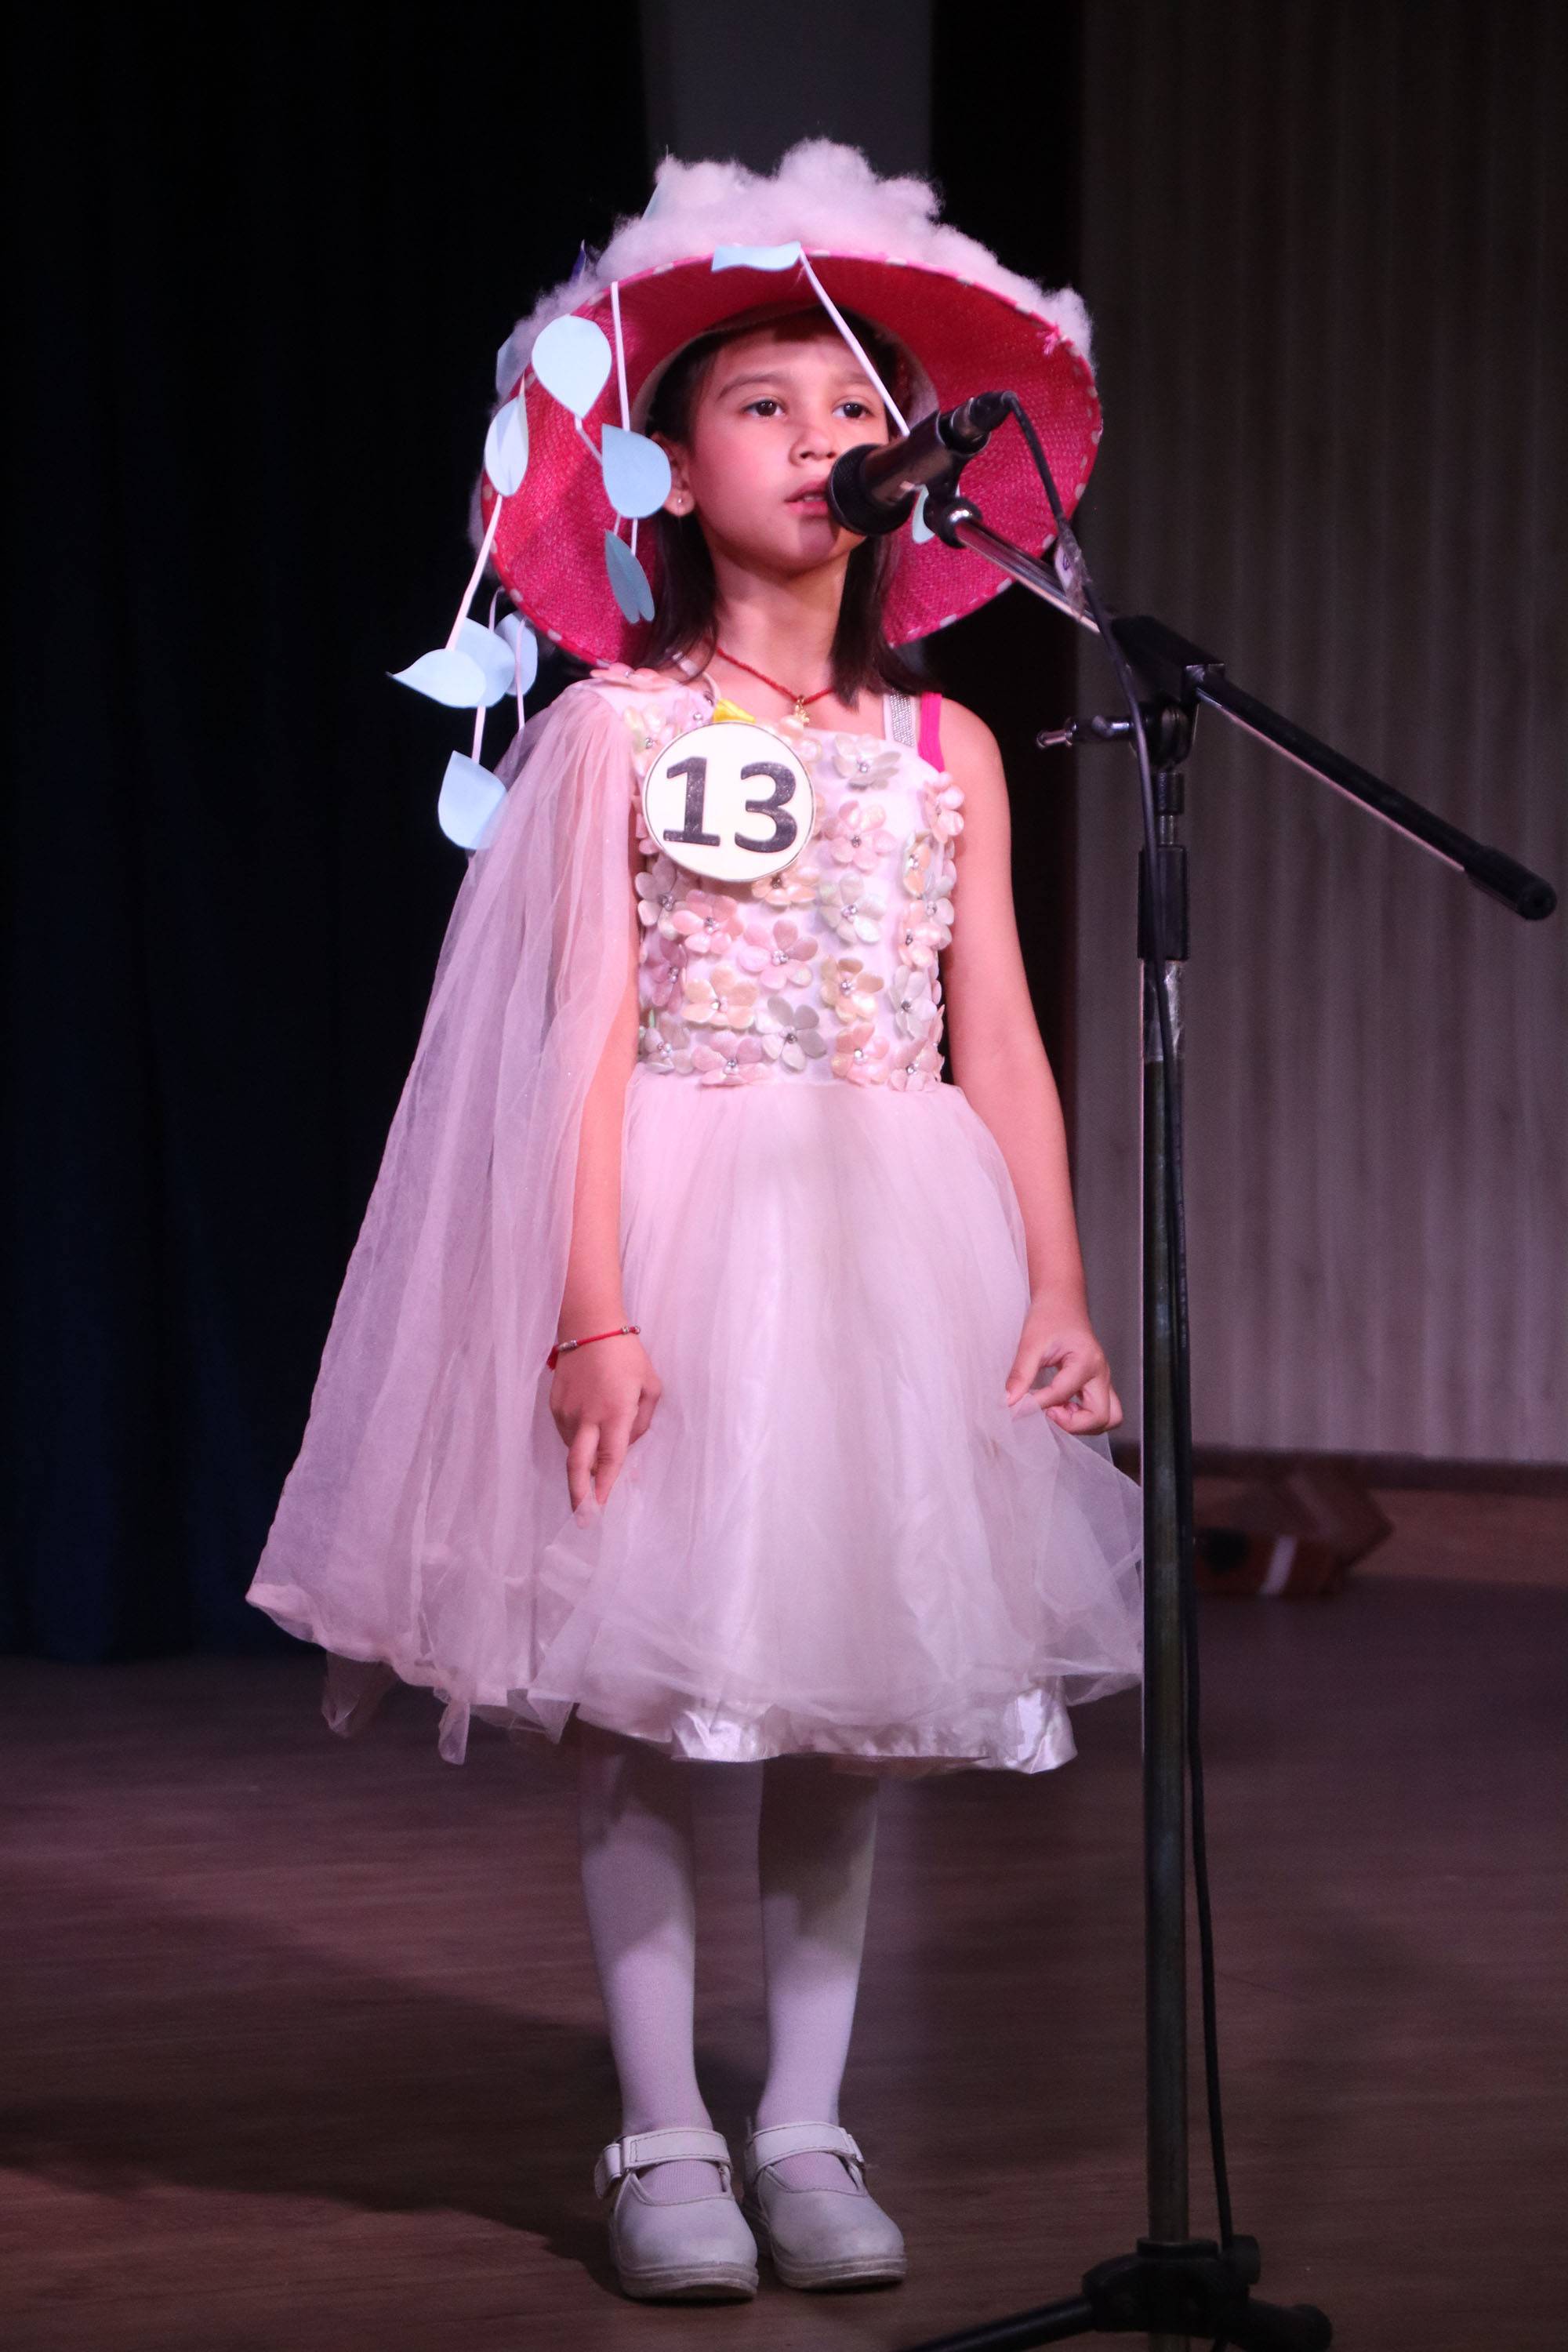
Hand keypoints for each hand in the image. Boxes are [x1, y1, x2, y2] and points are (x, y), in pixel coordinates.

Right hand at [549, 1332, 661, 1509]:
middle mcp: (587, 1417)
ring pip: (574, 1449)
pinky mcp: (554, 1405)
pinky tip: (590, 1428)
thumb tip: (628, 1445)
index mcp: (614, 1413)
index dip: (604, 1488)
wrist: (588, 1327)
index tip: (600, 1510)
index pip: (610, 1459)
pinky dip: (579, 1440)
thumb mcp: (650, 1386)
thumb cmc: (627, 1355)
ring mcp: (566, 1412)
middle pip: (577, 1466)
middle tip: (582, 1519)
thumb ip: (643, 1421)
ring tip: (598, 1454)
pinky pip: (568, 1433)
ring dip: (585, 1461)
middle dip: (579, 1495)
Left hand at [1004, 1297, 1123, 1435]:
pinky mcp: (1097, 1383)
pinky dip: (1082, 1417)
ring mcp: (1102, 1380)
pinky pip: (1100, 1410)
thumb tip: (1009, 1401)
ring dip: (1082, 1423)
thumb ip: (1020, 1374)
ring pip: (1108, 1417)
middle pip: (1102, 1417)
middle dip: (1074, 1424)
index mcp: (1086, 1361)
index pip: (1062, 1395)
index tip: (1016, 1408)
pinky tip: (1059, 1406)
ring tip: (1056, 1410)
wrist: (1061, 1302)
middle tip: (1049, 1413)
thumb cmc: (1050, 1316)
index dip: (1036, 1406)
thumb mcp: (1030, 1343)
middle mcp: (1101, 1374)